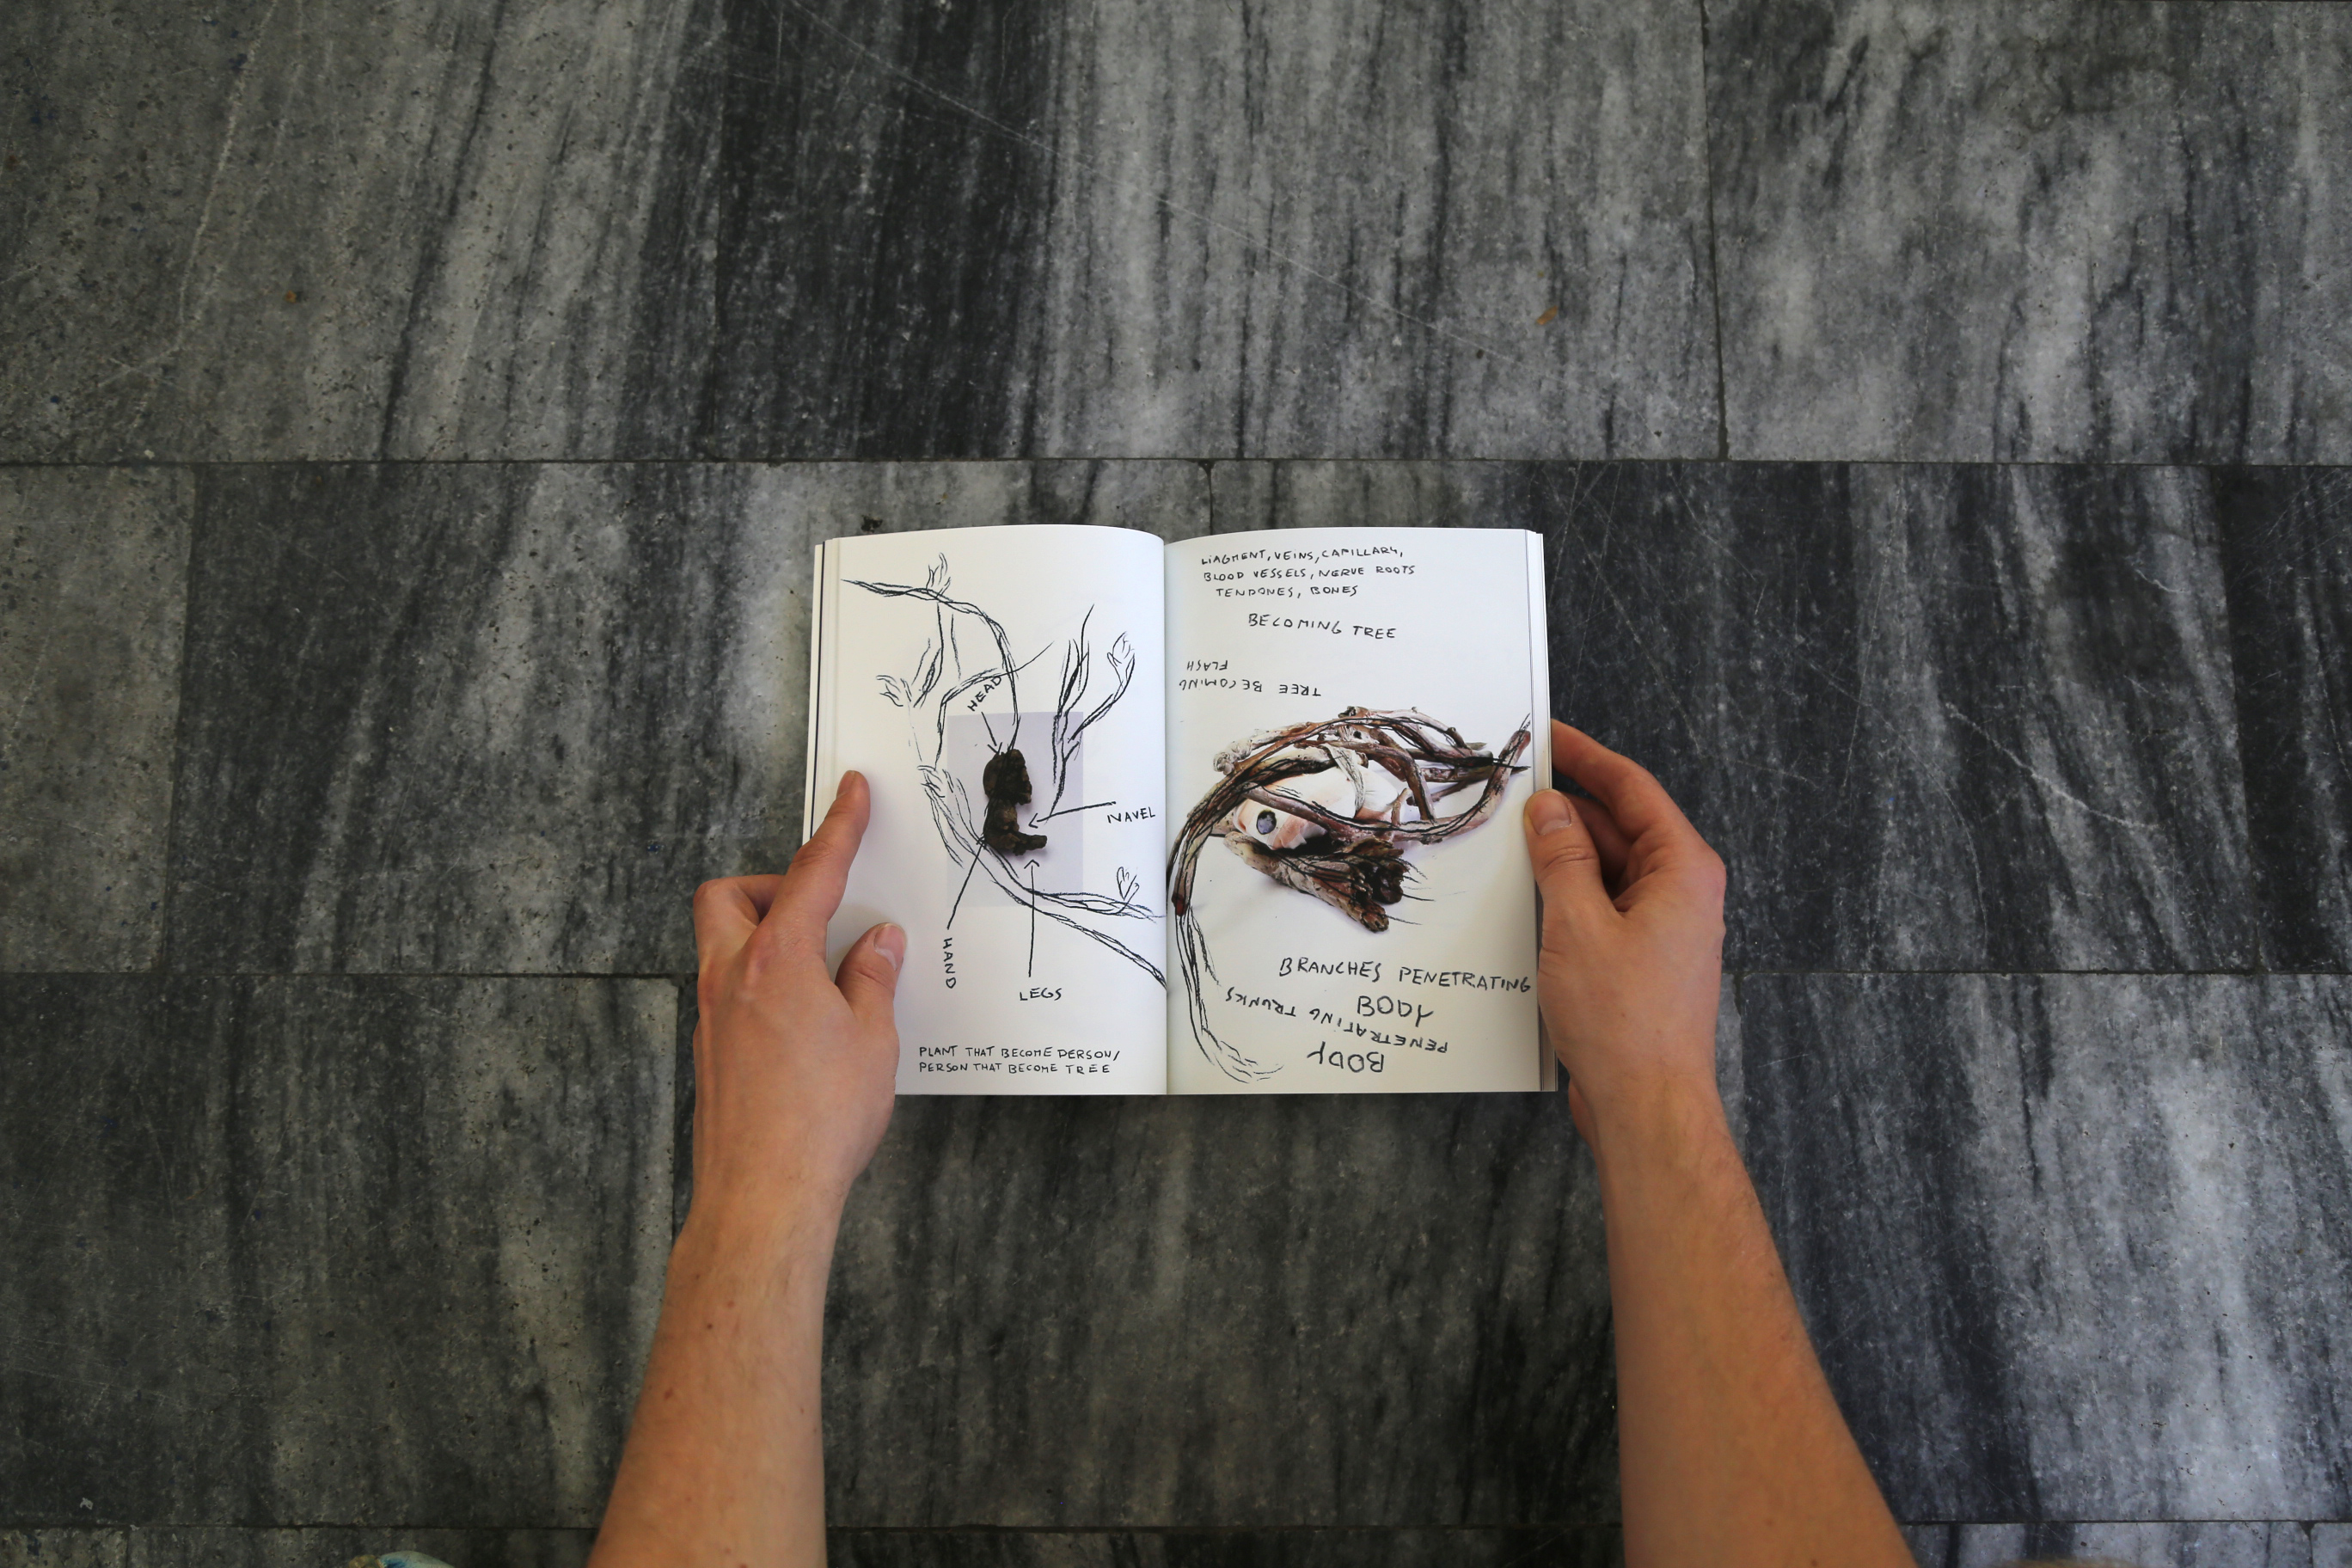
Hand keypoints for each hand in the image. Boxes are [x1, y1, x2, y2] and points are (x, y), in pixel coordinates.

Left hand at [688, 770, 904, 1236]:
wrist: (764, 1196)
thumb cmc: (818, 1121)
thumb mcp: (871, 1040)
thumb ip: (871, 980)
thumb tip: (878, 945)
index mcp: (776, 960)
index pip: (810, 874)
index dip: (836, 828)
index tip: (850, 793)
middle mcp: (731, 978)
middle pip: (726, 897)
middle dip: (767, 885)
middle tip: (818, 906)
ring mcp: (712, 1018)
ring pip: (722, 947)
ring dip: (767, 941)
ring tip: (824, 973)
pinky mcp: (711, 1056)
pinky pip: (731, 995)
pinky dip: (765, 989)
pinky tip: (807, 1023)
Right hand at [1522, 722, 1726, 1145]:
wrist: (1648, 1105)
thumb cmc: (1626, 1023)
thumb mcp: (1577, 925)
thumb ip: (1562, 859)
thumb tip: (1548, 811)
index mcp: (1681, 870)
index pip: (1632, 789)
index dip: (1587, 757)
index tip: (1550, 736)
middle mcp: (1681, 893)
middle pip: (1620, 827)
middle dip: (1567, 809)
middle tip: (1514, 790)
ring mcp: (1664, 928)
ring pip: (1608, 871)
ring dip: (1563, 858)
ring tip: (1511, 844)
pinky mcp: (1643, 961)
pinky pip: (1603, 909)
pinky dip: (1568, 898)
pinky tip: (1529, 900)